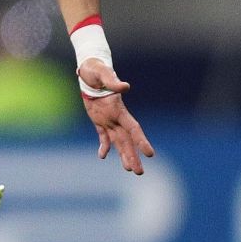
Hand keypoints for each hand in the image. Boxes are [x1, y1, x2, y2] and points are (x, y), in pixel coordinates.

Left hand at [79, 59, 155, 174]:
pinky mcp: (99, 120)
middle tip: (139, 172)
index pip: (133, 128)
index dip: (141, 141)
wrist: (90, 69)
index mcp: (119, 109)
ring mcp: (109, 119)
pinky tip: (103, 157)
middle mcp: (117, 117)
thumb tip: (125, 86)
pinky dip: (104, 146)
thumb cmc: (96, 70)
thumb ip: (113, 81)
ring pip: (118, 142)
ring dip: (124, 155)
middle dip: (133, 156)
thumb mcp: (102, 74)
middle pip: (127, 141)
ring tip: (130, 170)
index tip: (150, 154)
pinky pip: (103, 136)